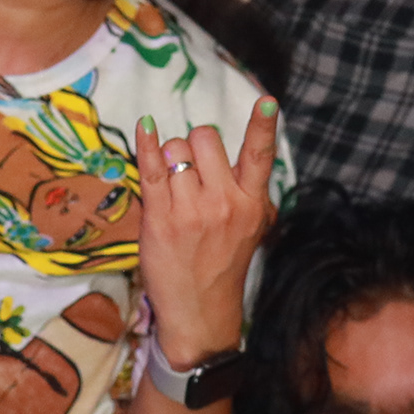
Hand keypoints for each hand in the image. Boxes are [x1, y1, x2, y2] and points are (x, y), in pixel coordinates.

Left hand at [133, 102, 283, 367]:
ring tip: (175, 189)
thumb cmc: (222, 264)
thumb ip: (241, 190)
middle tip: (192, 172)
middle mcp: (224, 202)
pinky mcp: (160, 217)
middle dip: (196, 145)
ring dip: (171, 159)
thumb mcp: (249, 227)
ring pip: (176, 149)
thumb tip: (221, 151)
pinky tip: (146, 127)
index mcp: (252, 203)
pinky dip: (147, 143)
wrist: (201, 311)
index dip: (263, 125)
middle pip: (205, 138)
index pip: (260, 156)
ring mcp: (191, 210)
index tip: (267, 101)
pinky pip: (150, 167)